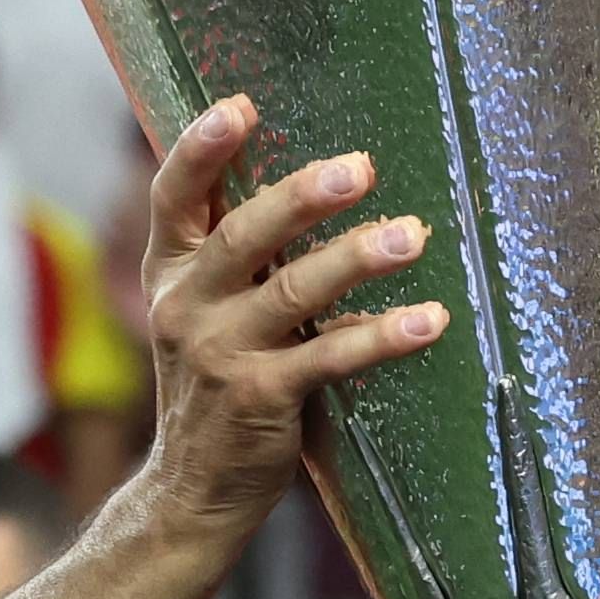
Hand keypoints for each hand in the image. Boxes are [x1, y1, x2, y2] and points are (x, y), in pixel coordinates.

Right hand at [135, 95, 447, 532]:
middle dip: (302, 197)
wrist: (191, 491)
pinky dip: (381, 336)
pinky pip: (329, 357)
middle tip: (361, 168)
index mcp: (171, 273)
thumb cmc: (218, 385)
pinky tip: (428, 320)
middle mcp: (186, 306)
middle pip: (243, 235)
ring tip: (413, 236)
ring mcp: (219, 353)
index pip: (173, 197)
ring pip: (292, 292)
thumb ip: (238, 258)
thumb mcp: (208, 313)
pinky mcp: (259, 397)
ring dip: (357, 259)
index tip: (239, 107)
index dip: (201, 149)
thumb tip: (307, 183)